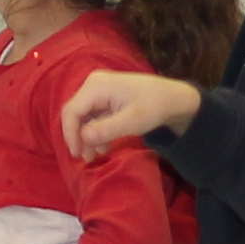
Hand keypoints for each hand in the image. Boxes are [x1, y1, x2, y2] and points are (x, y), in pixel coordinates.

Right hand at [59, 69, 201, 160]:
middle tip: (87, 158)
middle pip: (75, 114)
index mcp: (97, 86)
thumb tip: (82, 139)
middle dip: (78, 137)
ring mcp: (98, 91)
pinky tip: (104, 147)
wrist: (173, 98)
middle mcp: (93, 85)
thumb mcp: (132, 121)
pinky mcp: (104, 99)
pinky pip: (92, 117)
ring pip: (82, 117)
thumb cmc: (155, 106)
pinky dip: (95, 133)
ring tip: (96, 155)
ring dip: (87, 137)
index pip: (72, 111)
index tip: (77, 155)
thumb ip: (106, 130)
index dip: (70, 134)